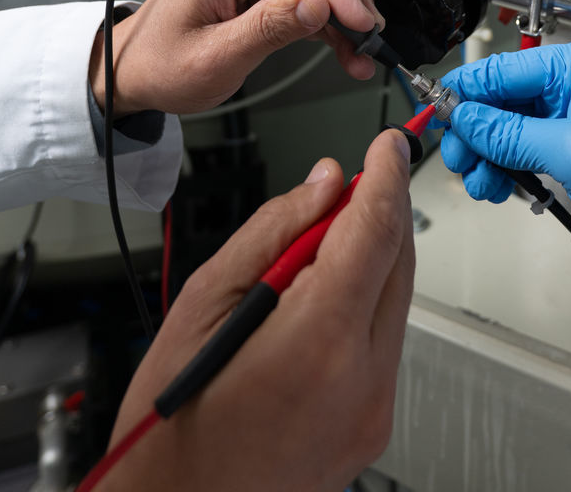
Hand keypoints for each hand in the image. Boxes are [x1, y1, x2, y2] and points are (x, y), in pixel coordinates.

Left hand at [89, 0, 383, 116]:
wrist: (130, 76)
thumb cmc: (157, 63)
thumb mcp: (213, 55)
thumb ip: (267, 28)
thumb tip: (315, 3)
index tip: (359, 17)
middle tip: (370, 33)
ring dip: (345, 14)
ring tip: (364, 52)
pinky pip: (308, 3)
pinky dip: (331, 26)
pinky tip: (347, 52)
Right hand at [102, 129, 414, 491]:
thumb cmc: (172, 420)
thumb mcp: (204, 300)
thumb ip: (275, 230)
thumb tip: (325, 183)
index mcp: (319, 339)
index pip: (377, 229)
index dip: (385, 174)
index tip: (387, 144)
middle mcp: (362, 378)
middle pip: (399, 262)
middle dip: (378, 213)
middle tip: (341, 190)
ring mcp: (373, 409)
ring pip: (396, 301)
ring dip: (367, 263)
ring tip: (304, 262)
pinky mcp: (373, 427)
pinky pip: (383, 343)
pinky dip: (360, 308)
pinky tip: (310, 310)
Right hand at [439, 37, 570, 308]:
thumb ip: (510, 133)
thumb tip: (464, 116)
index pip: (507, 68)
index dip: (467, 91)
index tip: (433, 113)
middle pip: (505, 99)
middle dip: (476, 130)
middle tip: (458, 160)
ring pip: (512, 129)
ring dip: (489, 156)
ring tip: (479, 184)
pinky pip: (529, 153)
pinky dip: (509, 170)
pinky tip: (498, 188)